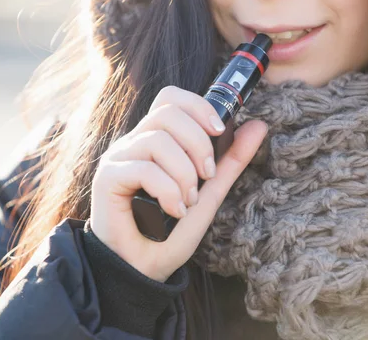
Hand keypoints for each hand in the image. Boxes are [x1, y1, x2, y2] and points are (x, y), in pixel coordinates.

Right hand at [90, 86, 267, 281]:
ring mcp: (119, 159)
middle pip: (167, 112)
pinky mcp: (108, 178)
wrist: (142, 269)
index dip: (199, 107)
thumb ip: (230, 160)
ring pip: (157, 140)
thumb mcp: (209, 193)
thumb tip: (259, 125)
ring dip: (184, 173)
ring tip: (187, 201)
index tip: (219, 131)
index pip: (171, 99)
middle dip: (198, 143)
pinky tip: (173, 210)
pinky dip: (167, 190)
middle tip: (206, 176)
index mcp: (154, 140)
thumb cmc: (169, 232)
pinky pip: (143, 169)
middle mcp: (134, 143)